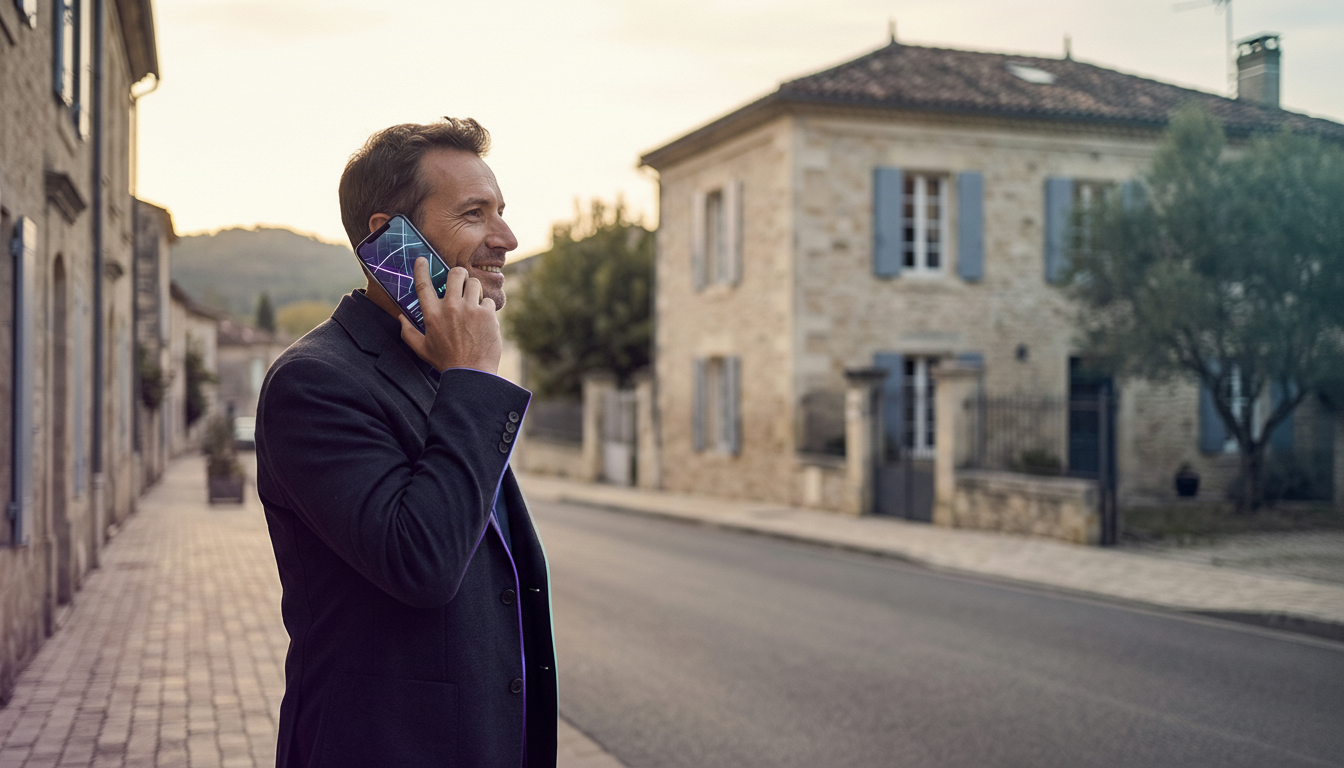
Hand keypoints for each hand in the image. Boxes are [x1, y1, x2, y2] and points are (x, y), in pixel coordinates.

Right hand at [399, 258, 501, 373]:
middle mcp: (450, 307)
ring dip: (473, 290)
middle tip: (460, 280)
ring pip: (474, 283)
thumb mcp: (421, 348)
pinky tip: (483, 320)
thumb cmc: (445, 361)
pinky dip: (486, 308)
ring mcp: (470, 309)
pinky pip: (488, 300)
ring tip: (473, 302)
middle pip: (455, 273)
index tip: (422, 259)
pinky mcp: (487, 314)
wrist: (471, 374)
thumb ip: (408, 331)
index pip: (423, 285)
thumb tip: (400, 317)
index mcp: (431, 314)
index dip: (421, 269)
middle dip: (458, 274)